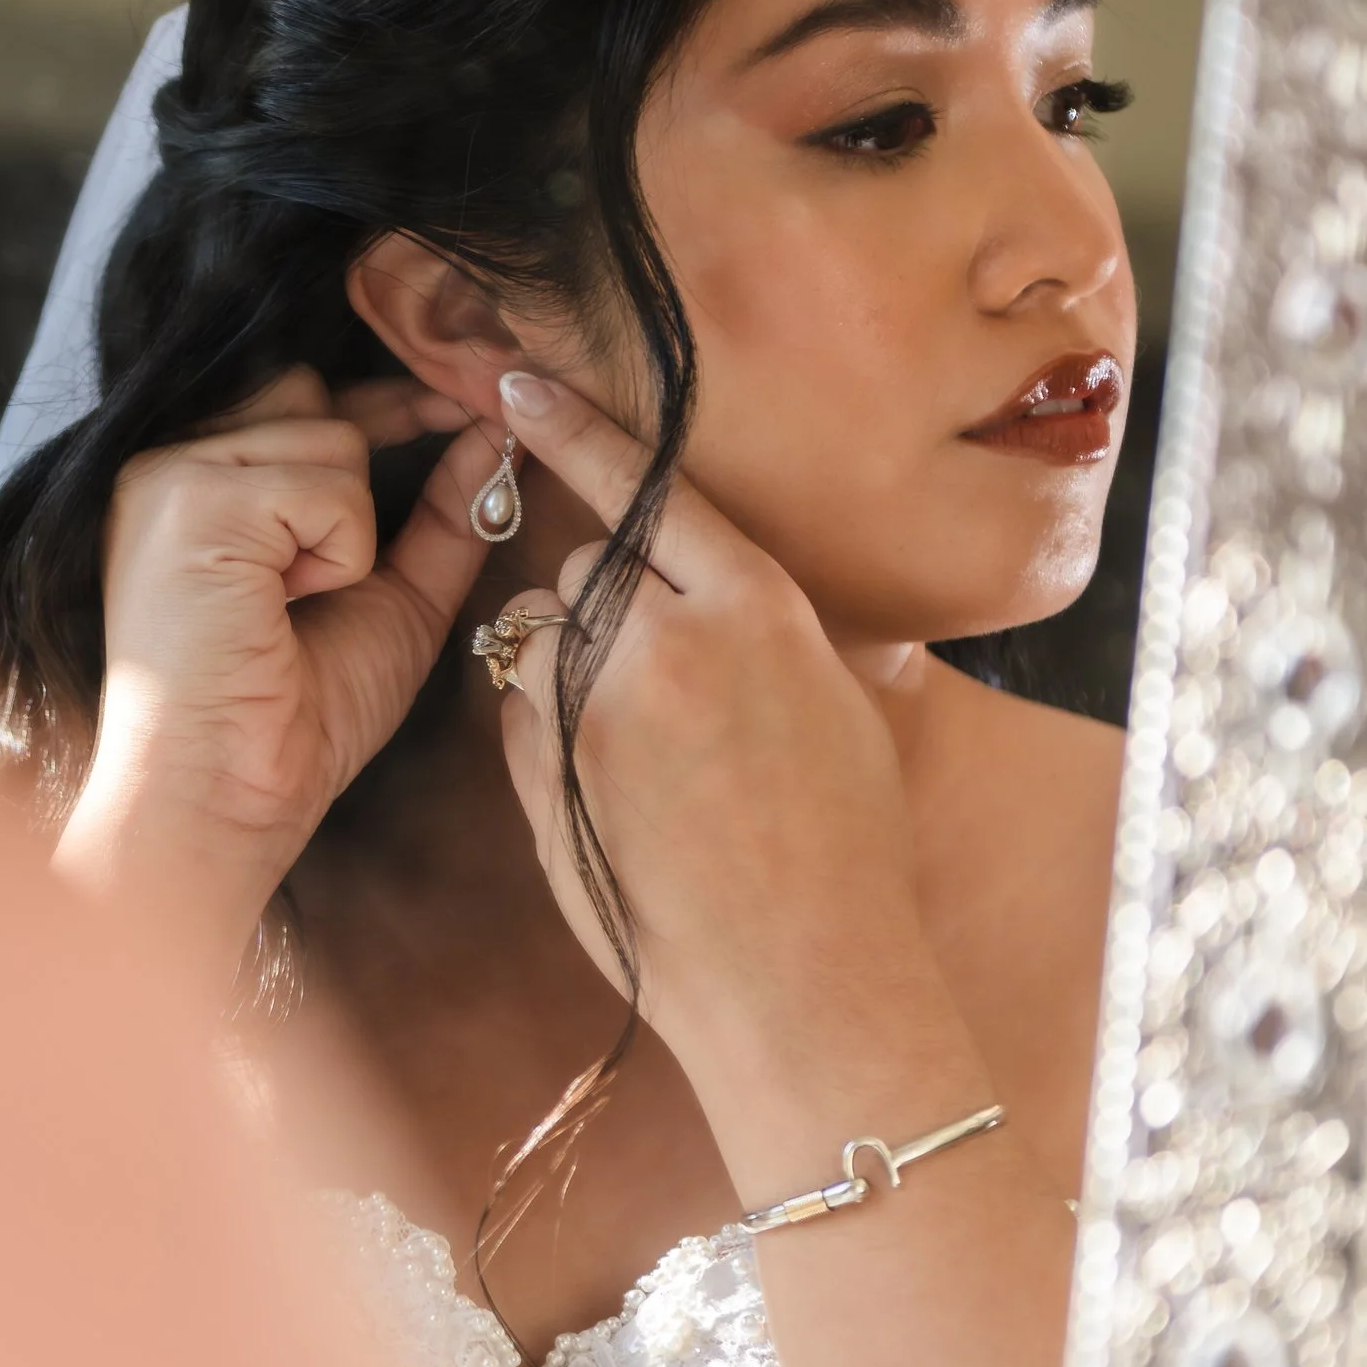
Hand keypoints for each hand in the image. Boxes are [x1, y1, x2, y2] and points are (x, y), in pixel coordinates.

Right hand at [56, 371, 500, 961]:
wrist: (221, 800)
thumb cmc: (290, 721)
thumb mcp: (388, 599)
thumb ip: (439, 517)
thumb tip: (493, 437)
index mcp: (191, 485)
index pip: (297, 393)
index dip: (383, 402)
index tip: (454, 408)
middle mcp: (164, 465)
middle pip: (315, 398)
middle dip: (376, 441)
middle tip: (396, 500)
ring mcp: (169, 476)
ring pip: (331, 436)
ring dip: (348, 530)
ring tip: (290, 606)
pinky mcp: (190, 499)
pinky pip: (326, 483)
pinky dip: (336, 551)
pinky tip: (282, 606)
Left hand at [485, 369, 932, 1082]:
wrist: (807, 982)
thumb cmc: (845, 852)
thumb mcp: (838, 705)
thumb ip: (764, 629)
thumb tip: (715, 588)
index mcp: (760, 609)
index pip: (652, 489)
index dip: (581, 433)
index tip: (521, 384)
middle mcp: (670, 642)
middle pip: (592, 562)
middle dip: (609, 599)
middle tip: (659, 679)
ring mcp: (597, 709)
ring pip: (541, 632)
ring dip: (569, 661)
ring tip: (642, 747)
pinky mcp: (548, 774)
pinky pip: (522, 711)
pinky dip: (548, 729)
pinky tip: (611, 791)